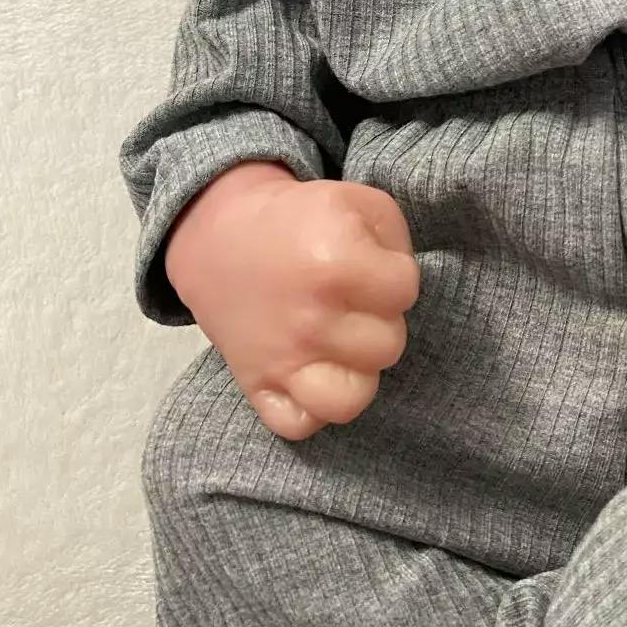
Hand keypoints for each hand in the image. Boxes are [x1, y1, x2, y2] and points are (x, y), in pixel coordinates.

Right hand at [167, 173, 420, 438]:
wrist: (221, 235)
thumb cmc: (300, 219)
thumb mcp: (357, 202)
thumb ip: (394, 241)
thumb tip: (401, 290)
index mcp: (336, 263)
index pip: (405, 291)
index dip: (394, 276)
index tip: (369, 267)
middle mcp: (310, 318)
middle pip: (388, 347)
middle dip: (377, 320)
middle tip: (351, 302)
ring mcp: (281, 358)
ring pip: (351, 400)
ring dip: (355, 370)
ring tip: (341, 343)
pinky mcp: (255, 385)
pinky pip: (298, 425)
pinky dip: (310, 409)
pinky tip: (312, 374)